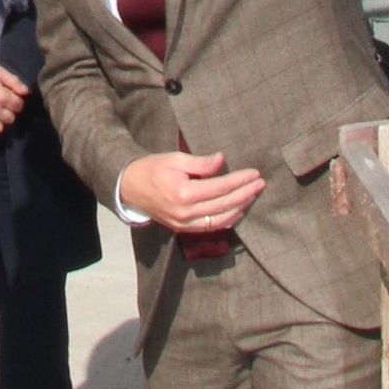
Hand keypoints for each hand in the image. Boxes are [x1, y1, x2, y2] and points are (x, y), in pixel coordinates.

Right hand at [117, 151, 265, 233]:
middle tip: (260, 183)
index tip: (254, 172)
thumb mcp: (174, 159)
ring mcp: (184, 223)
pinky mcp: (182, 229)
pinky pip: (211, 227)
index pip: (221, 187)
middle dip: (246, 193)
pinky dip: (227, 220)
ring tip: (252, 195)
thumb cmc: (151, 168)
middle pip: (225, 204)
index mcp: (183, 192)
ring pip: (221, 219)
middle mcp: (185, 212)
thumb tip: (222, 160)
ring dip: (240, 208)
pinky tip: (237, 210)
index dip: (240, 180)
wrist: (128, 187)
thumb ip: (200, 162)